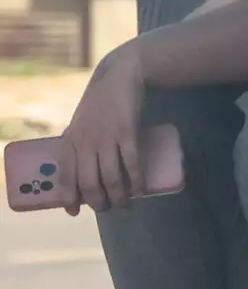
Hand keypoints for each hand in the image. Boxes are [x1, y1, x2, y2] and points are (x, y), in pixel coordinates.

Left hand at [58, 44, 145, 215]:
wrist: (120, 76)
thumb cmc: (101, 103)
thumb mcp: (81, 124)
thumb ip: (79, 145)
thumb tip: (82, 173)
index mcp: (71, 140)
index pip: (65, 175)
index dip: (69, 197)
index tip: (74, 212)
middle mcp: (85, 141)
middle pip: (90, 182)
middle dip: (99, 202)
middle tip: (109, 209)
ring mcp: (107, 138)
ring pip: (111, 178)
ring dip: (119, 197)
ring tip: (126, 205)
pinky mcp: (127, 133)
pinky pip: (132, 164)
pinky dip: (136, 182)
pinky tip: (140, 191)